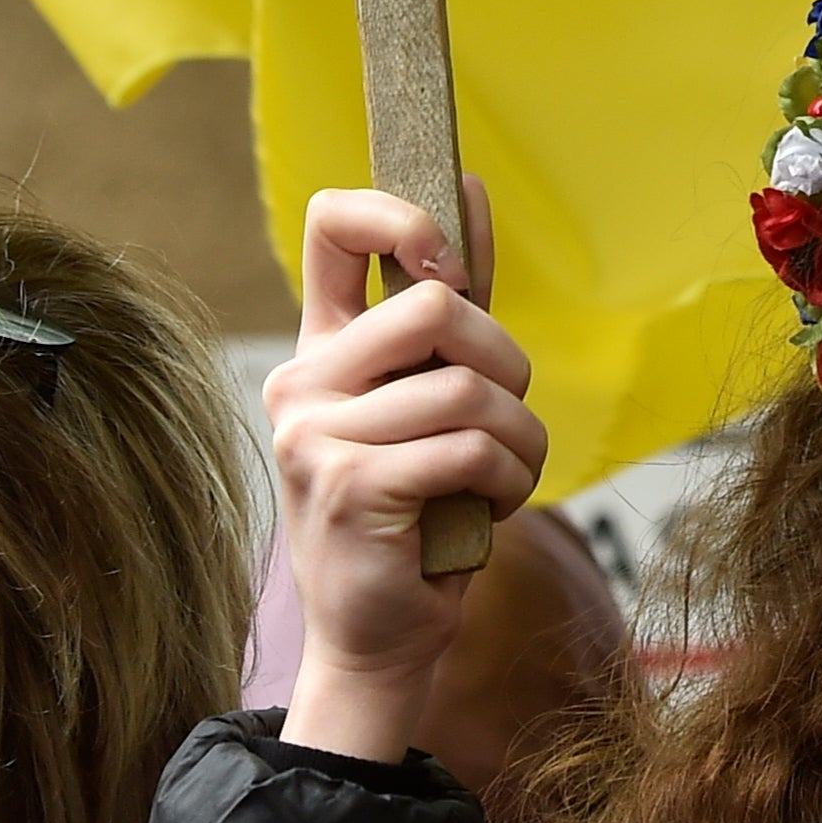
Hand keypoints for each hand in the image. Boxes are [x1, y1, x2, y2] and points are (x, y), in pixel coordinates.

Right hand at [271, 178, 547, 764]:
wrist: (380, 636)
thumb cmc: (417, 511)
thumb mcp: (428, 398)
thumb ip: (448, 307)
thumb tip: (468, 186)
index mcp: (319, 348)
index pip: (332, 223)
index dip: (402, 217)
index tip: (448, 269)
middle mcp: (301, 381)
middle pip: (433, 305)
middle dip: (504, 360)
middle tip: (503, 415)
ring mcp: (315, 435)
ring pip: (468, 389)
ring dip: (520, 440)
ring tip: (502, 476)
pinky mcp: (350, 487)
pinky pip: (468, 450)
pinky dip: (508, 481)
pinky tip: (488, 509)